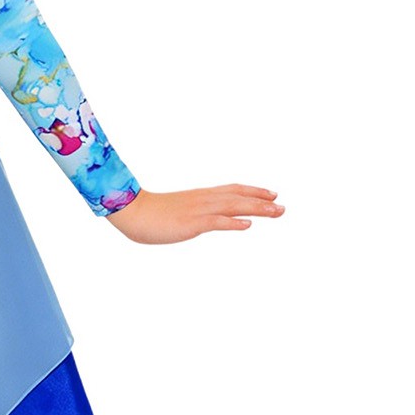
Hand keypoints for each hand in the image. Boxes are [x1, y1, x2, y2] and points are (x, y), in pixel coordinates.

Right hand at [103, 184, 282, 243]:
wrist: (131, 211)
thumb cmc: (149, 213)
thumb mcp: (177, 211)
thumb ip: (193, 213)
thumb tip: (207, 219)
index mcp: (200, 196)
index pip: (233, 190)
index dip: (253, 191)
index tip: (272, 194)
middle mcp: (203, 200)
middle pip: (239, 197)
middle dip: (262, 201)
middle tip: (283, 206)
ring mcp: (198, 210)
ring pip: (233, 206)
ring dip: (257, 208)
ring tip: (277, 211)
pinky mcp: (191, 223)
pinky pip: (216, 221)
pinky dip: (233, 222)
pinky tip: (247, 224)